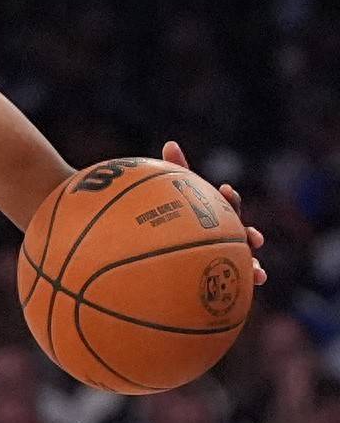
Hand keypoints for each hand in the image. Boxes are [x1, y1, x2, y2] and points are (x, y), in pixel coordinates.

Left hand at [161, 141, 266, 285]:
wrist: (167, 259)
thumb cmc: (172, 220)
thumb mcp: (171, 198)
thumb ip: (175, 172)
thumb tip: (171, 142)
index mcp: (215, 215)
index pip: (225, 204)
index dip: (226, 198)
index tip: (222, 190)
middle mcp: (226, 234)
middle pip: (241, 232)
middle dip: (248, 232)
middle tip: (250, 235)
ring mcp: (229, 254)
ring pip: (246, 258)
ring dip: (253, 261)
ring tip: (254, 272)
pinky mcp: (229, 276)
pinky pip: (243, 279)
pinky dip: (252, 278)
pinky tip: (255, 280)